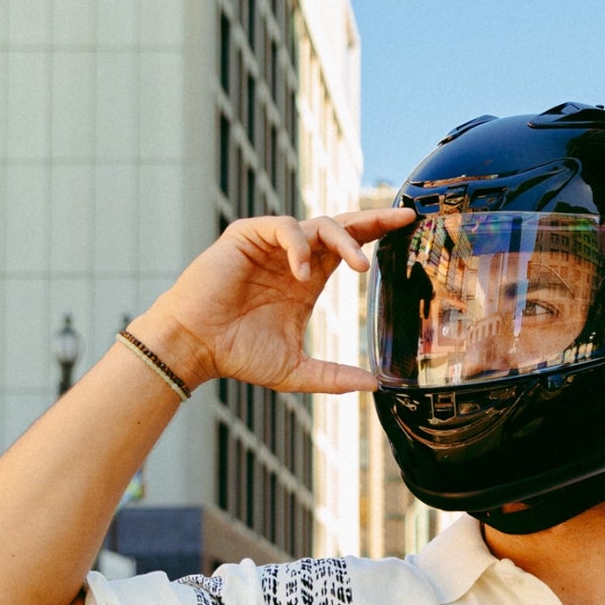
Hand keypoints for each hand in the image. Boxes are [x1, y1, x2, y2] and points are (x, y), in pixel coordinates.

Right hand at [130, 206, 415, 394]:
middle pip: (341, 226)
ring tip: (358, 268)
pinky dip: (298, 246)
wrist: (195, 347)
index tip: (409, 227)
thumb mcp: (295, 371)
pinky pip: (283, 227)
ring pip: (318, 225)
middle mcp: (294, 258)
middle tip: (402, 219)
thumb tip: (375, 386)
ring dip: (343, 241)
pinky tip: (303, 273)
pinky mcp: (247, 236)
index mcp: (309, 280)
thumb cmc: (238, 355)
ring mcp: (271, 245)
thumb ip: (333, 377)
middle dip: (373, 219)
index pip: (349, 249)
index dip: (377, 235)